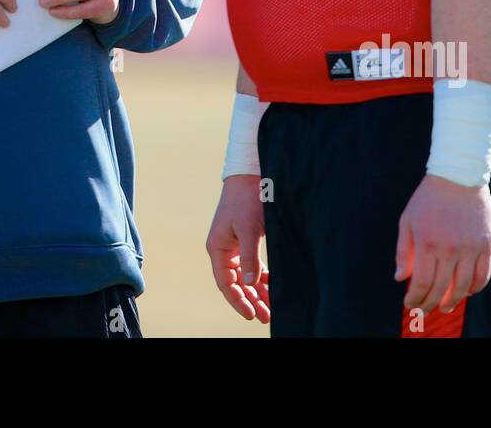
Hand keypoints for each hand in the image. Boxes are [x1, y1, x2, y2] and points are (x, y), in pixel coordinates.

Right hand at [205, 175, 270, 321]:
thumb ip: (249, 257)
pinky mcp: (247, 241)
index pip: (226, 283)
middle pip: (237, 283)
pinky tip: (272, 287)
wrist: (250, 175)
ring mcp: (235, 246)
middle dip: (251, 300)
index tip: (252, 314)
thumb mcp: (249, 229)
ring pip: (246, 277)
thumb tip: (251, 284)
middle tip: (266, 316)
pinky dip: (262, 278)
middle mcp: (224, 250)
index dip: (238, 300)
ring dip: (258, 292)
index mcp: (217, 248)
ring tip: (271, 308)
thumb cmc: (246, 200)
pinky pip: (253, 266)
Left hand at [396, 174, 490, 316]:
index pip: (421, 283)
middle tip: (424, 311)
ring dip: (453, 301)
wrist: (458, 177)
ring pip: (463, 287)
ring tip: (445, 306)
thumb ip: (402, 251)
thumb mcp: (407, 220)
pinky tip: (466, 292)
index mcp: (427, 243)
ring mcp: (470, 249)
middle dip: (430, 304)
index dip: (414, 299)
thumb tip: (400, 278)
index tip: (409, 305)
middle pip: (440, 289)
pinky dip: (474, 289)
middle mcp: (449, 250)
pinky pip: (483, 276)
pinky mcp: (486, 245)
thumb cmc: (428, 199)